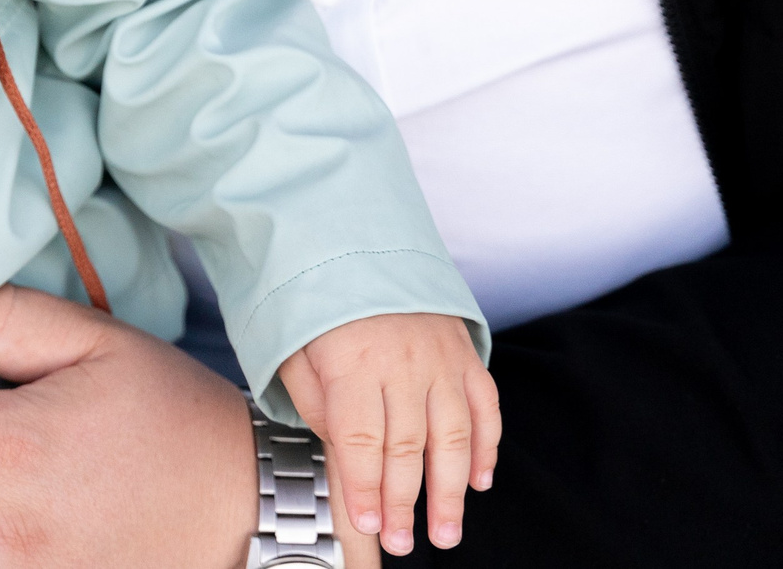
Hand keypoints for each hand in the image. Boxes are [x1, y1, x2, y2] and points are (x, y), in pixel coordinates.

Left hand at [277, 312, 499, 556]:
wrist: (359, 243)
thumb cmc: (320, 306)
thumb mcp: (296, 350)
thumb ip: (318, 404)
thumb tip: (343, 454)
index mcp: (353, 361)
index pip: (360, 438)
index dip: (364, 485)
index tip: (368, 524)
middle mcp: (402, 362)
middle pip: (407, 445)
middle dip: (404, 501)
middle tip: (403, 543)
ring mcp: (440, 358)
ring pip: (452, 435)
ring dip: (451, 490)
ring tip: (445, 532)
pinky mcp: (465, 353)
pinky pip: (484, 406)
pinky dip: (486, 447)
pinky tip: (479, 482)